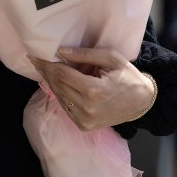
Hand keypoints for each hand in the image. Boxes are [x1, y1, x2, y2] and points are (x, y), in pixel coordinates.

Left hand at [29, 47, 153, 130]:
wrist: (143, 103)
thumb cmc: (128, 76)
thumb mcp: (111, 58)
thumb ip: (85, 54)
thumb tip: (60, 51)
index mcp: (93, 90)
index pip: (61, 74)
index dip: (46, 64)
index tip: (34, 55)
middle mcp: (86, 108)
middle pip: (57, 85)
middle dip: (46, 71)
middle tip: (35, 59)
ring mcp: (84, 119)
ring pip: (59, 96)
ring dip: (51, 82)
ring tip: (43, 68)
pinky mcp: (84, 125)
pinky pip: (66, 106)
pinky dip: (60, 94)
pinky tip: (57, 82)